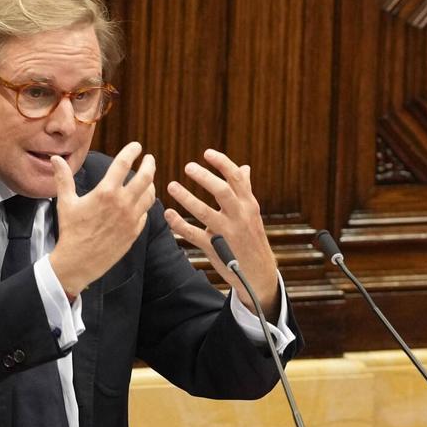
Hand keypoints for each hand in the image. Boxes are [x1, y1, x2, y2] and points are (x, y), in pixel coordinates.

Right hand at [48, 141, 155, 298]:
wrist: (79, 261)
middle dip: (150, 164)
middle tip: (149, 159)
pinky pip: (145, 213)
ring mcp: (131, 218)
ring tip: (147, 179)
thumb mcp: (65, 202)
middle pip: (145, 177)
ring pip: (149, 195)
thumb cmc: (71, 231)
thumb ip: (63, 178)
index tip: (136, 146)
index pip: (124, 163)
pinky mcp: (134, 232)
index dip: (132, 151)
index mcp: (106, 192)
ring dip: (150, 183)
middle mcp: (122, 203)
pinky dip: (145, 204)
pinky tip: (141, 201)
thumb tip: (55, 158)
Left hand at [164, 149, 279, 316]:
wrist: (259, 273)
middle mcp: (239, 217)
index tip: (207, 153)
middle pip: (222, 192)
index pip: (236, 179)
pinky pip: (194, 234)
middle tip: (188, 167)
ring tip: (171, 186)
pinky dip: (179, 224)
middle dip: (204, 177)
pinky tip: (168, 214)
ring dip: (186, 198)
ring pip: (205, 212)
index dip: (222, 163)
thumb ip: (245, 190)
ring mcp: (226, 233)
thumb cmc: (252, 238)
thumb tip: (244, 167)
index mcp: (248, 205)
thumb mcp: (252, 213)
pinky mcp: (214, 248)